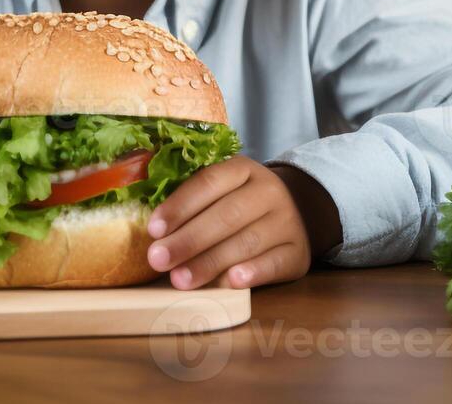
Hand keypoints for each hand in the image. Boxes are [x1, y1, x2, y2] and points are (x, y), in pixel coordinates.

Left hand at [145, 157, 337, 289]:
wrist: (295, 212)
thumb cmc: (240, 204)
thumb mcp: (221, 192)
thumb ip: (192, 205)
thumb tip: (153, 234)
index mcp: (243, 169)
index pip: (209, 182)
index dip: (179, 206)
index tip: (154, 229)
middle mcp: (269, 191)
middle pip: (227, 215)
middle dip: (188, 240)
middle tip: (158, 259)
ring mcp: (287, 221)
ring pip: (247, 241)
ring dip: (210, 262)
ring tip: (180, 279)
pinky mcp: (298, 252)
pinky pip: (275, 262)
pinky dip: (253, 272)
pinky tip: (232, 280)